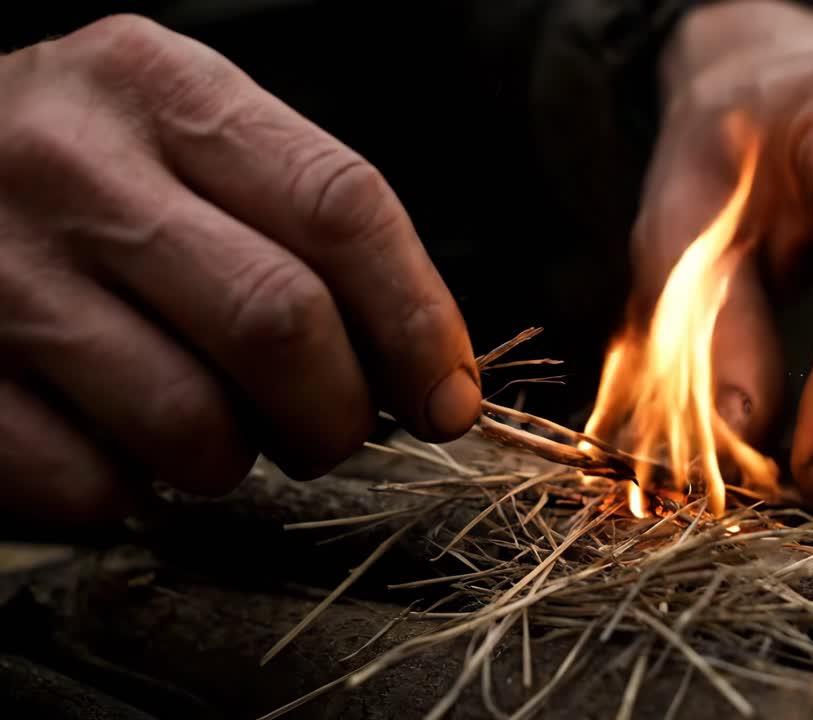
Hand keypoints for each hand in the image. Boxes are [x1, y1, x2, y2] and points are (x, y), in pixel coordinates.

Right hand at [0, 16, 479, 523]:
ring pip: (190, 422)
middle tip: (329, 432)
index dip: (418, 322)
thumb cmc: (91, 176)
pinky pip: (92, 484)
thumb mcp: (195, 143)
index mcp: (165, 90)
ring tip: (212, 431)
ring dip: (233, 459)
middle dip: (336, 413)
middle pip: (279, 322)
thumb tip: (431, 373)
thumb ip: (309, 226)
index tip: (449, 398)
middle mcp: (74, 165)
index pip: (342, 208)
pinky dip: (133, 491)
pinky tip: (118, 442)